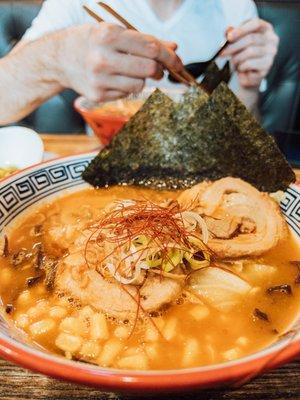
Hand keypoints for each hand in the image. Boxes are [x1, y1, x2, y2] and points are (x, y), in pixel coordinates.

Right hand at [59, 23, 181, 101]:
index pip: (150, 48)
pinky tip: (116, 79)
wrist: (60, 58)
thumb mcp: (115, 32)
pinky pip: (126, 93)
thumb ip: (145, 41)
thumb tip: (173, 47)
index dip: (169, 56)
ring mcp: (99, 80)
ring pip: (140, 84)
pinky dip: (127, 87)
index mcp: (108, 36)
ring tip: (130, 71)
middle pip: (148, 69)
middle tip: (156, 68)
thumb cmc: (92, 42)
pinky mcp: (98, 95)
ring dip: (142, 79)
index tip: (177, 61)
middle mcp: (102, 58)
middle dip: (158, 69)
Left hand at [220, 19, 278, 87]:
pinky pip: (249, 64)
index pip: (256, 23)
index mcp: (266, 29)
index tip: (229, 37)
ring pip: (250, 51)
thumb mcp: (236, 42)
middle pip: (251, 39)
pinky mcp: (267, 66)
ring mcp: (271, 53)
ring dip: (237, 58)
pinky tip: (240, 69)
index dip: (241, 30)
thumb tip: (228, 30)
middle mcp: (272, 40)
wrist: (247, 75)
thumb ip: (232, 35)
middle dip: (234, 46)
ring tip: (233, 63)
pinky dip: (241, 67)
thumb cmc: (242, 56)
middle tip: (222, 53)